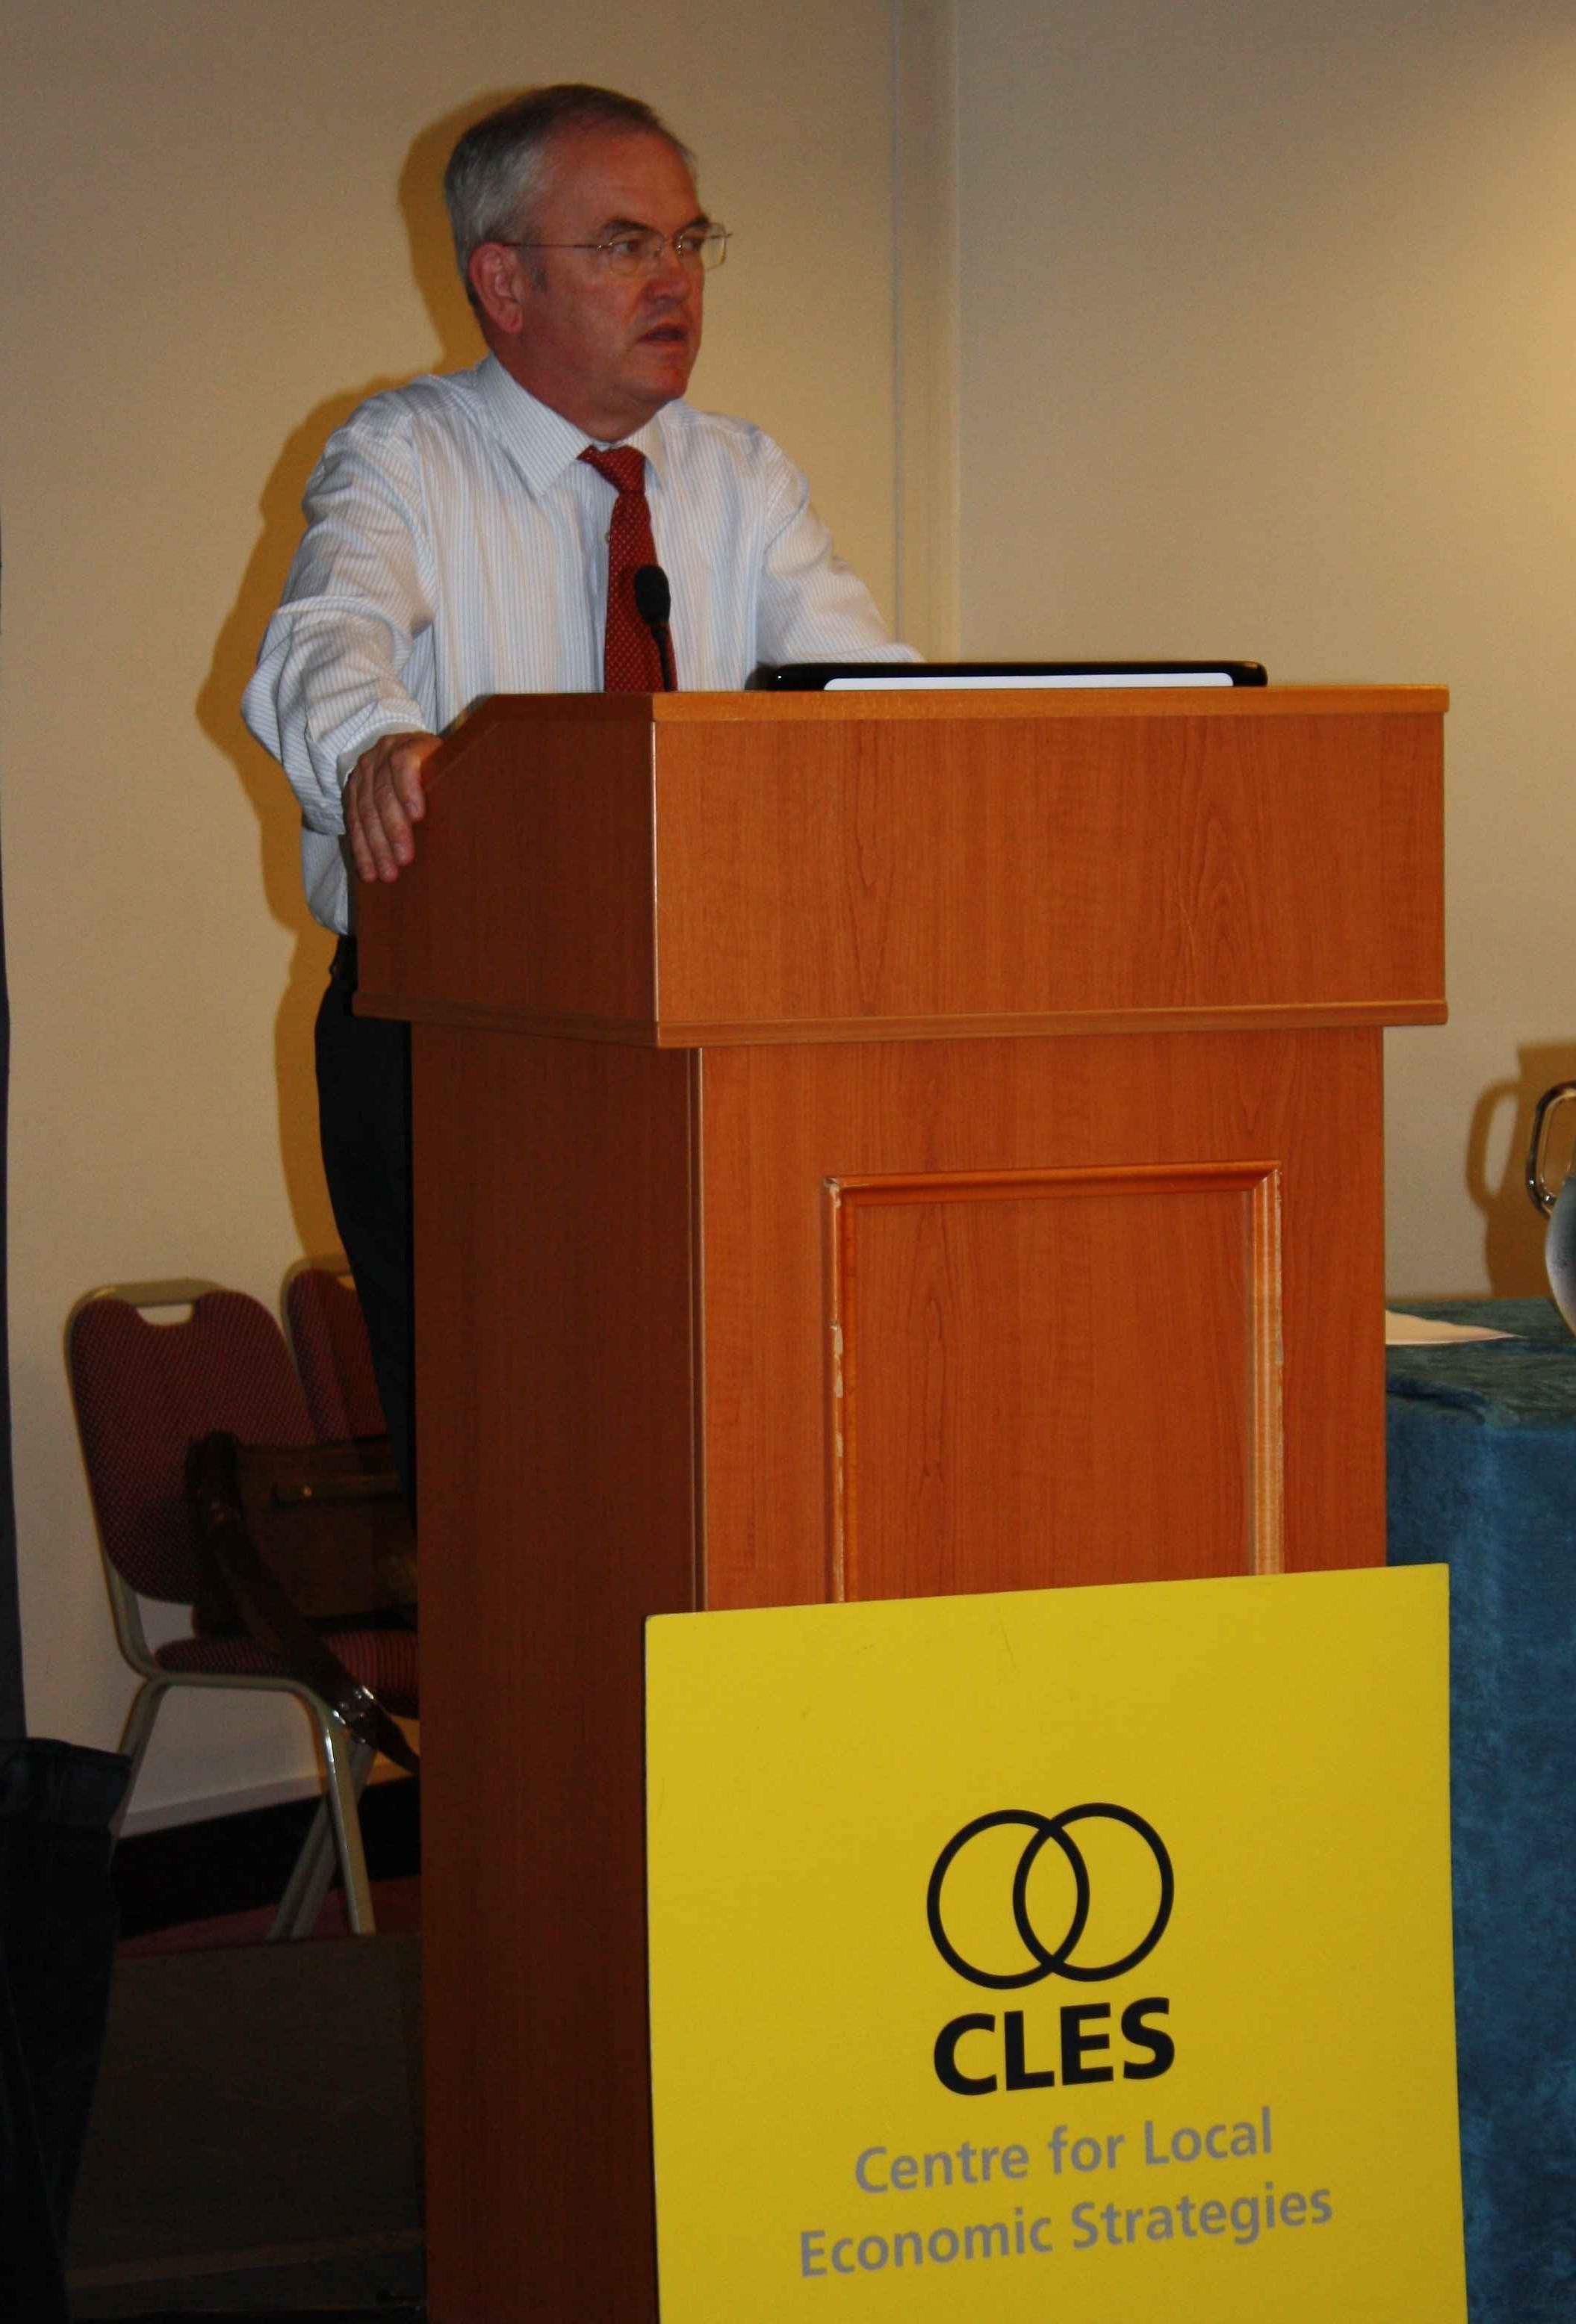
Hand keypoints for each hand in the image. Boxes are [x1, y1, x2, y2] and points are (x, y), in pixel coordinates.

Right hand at [343, 732, 441, 883]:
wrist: (402, 750)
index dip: (408, 788)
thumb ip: (450, 783)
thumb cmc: (436, 768)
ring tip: (387, 873)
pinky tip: (368, 871)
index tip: (418, 816)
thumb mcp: (446, 766)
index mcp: (409, 744)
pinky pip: (353, 823)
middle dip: (393, 830)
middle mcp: (381, 755)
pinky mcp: (352, 791)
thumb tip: (472, 816)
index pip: (403, 762)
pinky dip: (361, 849)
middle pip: (382, 793)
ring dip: (376, 847)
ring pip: (365, 812)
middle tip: (404, 860)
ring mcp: (364, 773)